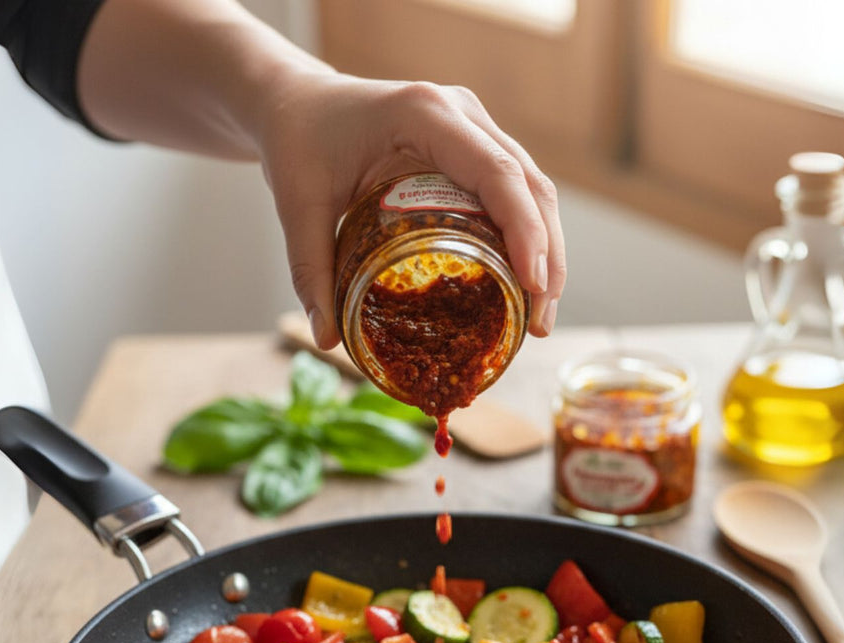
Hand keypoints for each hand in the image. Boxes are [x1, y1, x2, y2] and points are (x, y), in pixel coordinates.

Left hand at [260, 70, 565, 349]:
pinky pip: (516, 194)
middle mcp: (462, 115)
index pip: (495, 172)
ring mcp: (474, 129)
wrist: (299, 103)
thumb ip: (309, 270)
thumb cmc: (299, 141)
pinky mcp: (475, 148)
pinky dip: (528, 240)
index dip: (524, 230)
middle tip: (538, 323)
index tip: (532, 286)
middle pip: (530, 186)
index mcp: (425, 114)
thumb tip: (328, 339)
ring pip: (533, 191)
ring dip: (546, 254)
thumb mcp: (297, 204)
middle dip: (546, 258)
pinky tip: (523, 288)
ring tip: (537, 318)